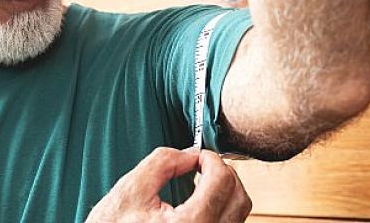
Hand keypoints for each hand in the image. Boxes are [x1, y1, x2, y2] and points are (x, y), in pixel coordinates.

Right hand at [86, 147, 251, 221]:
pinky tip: (200, 201)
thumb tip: (190, 153)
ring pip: (238, 215)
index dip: (212, 159)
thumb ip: (163, 163)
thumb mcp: (130, 191)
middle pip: (239, 199)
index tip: (199, 156)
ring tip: (201, 181)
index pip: (222, 181)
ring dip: (225, 192)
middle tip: (202, 165)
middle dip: (224, 174)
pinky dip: (220, 209)